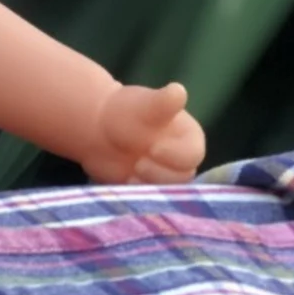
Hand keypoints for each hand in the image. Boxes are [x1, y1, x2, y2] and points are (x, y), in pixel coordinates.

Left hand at [81, 83, 204, 184]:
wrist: (100, 128)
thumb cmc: (129, 111)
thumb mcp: (146, 104)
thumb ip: (163, 102)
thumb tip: (178, 91)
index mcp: (189, 140)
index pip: (193, 155)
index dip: (174, 155)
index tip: (152, 148)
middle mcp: (182, 162)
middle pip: (183, 178)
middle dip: (158, 172)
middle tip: (138, 162)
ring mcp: (165, 178)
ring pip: (167, 193)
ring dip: (148, 184)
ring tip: (132, 168)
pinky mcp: (148, 191)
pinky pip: (150, 203)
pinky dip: (138, 194)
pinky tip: (126, 180)